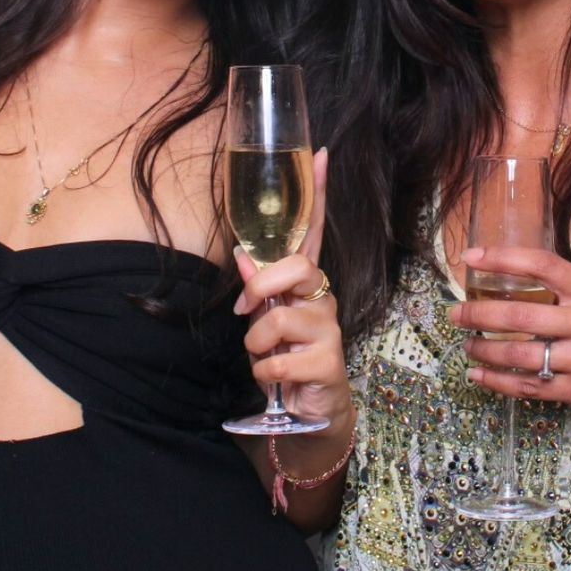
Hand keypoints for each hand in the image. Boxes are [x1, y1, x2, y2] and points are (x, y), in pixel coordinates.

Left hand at [232, 147, 350, 425]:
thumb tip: (240, 254)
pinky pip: (277, 359)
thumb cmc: (287, 361)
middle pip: (296, 267)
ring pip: (277, 319)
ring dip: (257, 344)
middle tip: (248, 314)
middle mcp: (323, 298)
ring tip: (268, 358)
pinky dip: (264, 373)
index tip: (319, 153)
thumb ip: (258, 288)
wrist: (309, 416)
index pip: (313, 231)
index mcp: (307, 283)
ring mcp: (330, 329)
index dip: (318, 193)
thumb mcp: (265, 323)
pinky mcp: (328, 362)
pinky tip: (279, 380)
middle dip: (260, 289)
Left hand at [448, 246, 570, 426]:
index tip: (471, 258)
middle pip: (520, 315)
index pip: (543, 265)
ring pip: (519, 354)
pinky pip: (528, 386)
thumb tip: (508, 281)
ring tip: (468, 345)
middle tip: (455, 314)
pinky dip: (497, 381)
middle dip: (478, 314)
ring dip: (484, 350)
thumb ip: (564, 293)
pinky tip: (479, 374)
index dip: (503, 258)